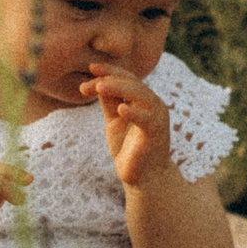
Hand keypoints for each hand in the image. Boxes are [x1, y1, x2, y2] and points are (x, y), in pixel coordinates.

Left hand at [82, 64, 176, 188]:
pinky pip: (146, 119)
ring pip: (141, 95)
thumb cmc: (130, 150)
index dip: (110, 71)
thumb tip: (96, 83)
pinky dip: (134, 113)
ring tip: (100, 86)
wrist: (145, 180)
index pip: (127, 78)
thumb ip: (109, 103)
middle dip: (110, 78)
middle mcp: (153, 105)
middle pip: (133, 83)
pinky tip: (121, 109)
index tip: (91, 68)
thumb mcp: (114, 122)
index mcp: (143, 100)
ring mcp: (157, 118)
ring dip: (120, 88)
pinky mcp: (156, 134)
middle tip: (90, 78)